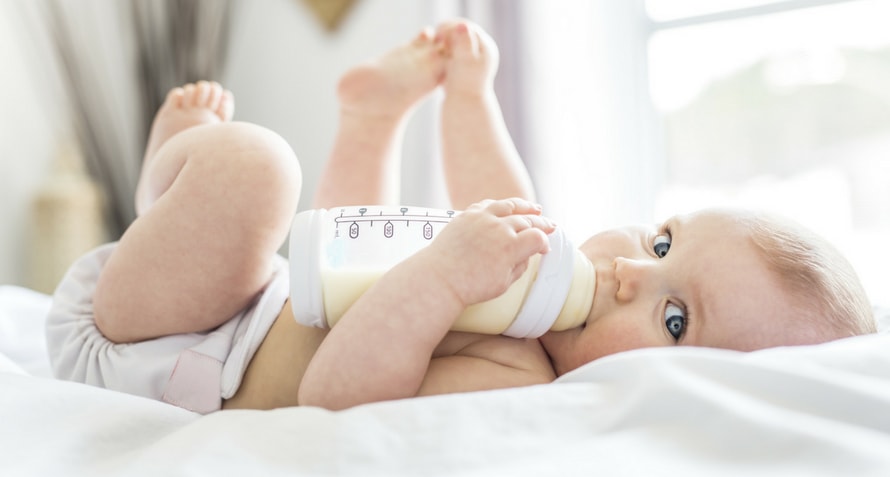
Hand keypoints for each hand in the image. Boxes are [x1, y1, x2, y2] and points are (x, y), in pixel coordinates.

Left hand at [417, 198, 554, 307]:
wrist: (440, 278)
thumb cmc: (471, 286)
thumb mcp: (503, 284)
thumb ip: (519, 267)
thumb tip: (526, 255)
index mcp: (511, 247)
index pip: (537, 238)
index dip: (545, 243)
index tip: (544, 249)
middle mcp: (499, 228)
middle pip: (528, 219)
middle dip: (542, 223)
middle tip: (550, 226)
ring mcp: (482, 218)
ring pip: (509, 206)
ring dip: (525, 206)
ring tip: (536, 208)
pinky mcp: (467, 215)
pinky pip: (488, 204)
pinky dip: (501, 205)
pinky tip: (506, 207)